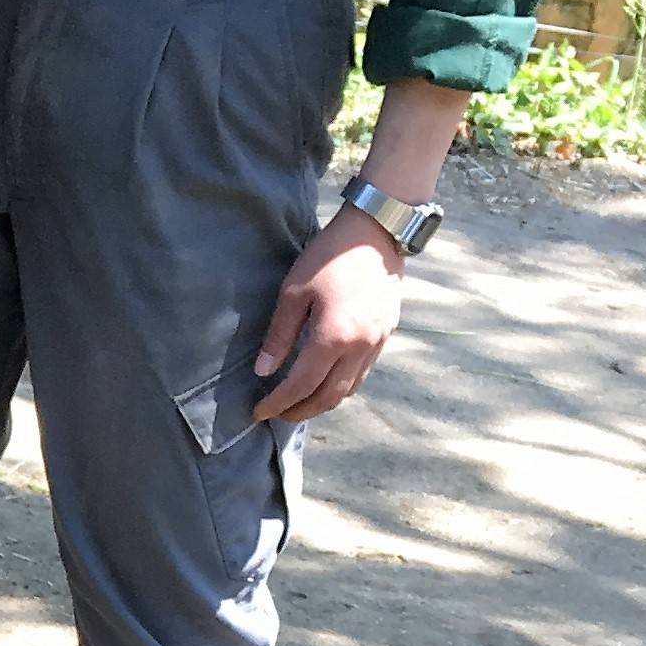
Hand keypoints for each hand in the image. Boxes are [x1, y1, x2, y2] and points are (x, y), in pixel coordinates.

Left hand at [249, 208, 410, 425]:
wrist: (376, 232)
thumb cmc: (329, 257)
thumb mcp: (294, 292)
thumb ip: (279, 336)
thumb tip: (263, 371)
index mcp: (334, 337)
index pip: (302, 386)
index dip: (278, 403)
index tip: (258, 411)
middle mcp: (360, 347)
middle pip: (328, 398)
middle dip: (299, 412)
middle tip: (276, 413)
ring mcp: (378, 343)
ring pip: (349, 390)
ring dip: (321, 403)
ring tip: (297, 402)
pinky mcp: (387, 335)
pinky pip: (362, 374)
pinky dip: (340, 386)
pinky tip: (323, 380)